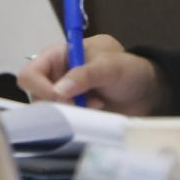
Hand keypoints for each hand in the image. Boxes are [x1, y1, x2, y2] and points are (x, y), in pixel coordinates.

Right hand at [17, 33, 165, 115]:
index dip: (39, 87)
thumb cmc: (128, 68)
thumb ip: (84, 75)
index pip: (31, 73)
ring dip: (70, 112)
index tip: (61, 98)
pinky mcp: (73, 112)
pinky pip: (64, 122)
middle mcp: (55, 77)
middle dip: (57, 103)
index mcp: (56, 57)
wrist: (147, 90)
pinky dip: (77, 120)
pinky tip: (97, 111)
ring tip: (96, 105)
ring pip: (50, 111)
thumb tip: (59, 90)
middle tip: (81, 104)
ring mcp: (64, 96)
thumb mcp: (109, 66)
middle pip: (36, 96)